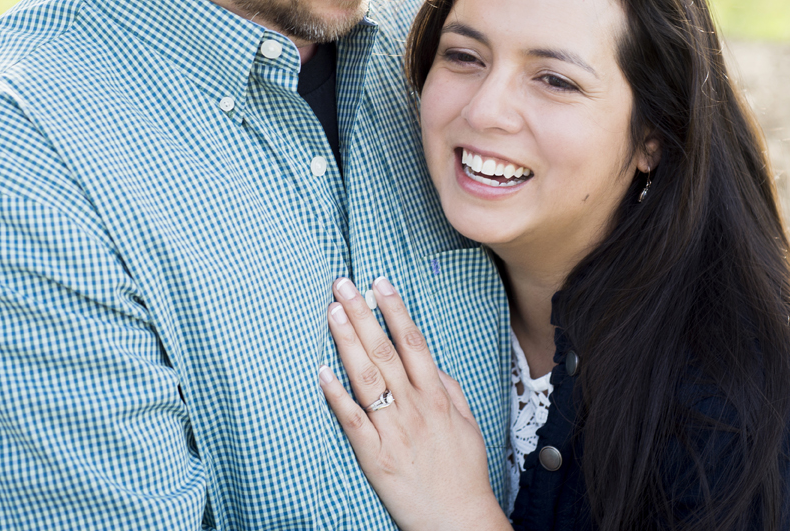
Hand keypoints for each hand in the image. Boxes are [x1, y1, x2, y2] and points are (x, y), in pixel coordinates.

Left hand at [318, 277, 510, 530]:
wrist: (458, 520)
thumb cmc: (463, 472)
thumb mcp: (466, 423)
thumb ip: (448, 389)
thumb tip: (430, 363)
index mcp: (437, 397)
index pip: (413, 342)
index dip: (394, 310)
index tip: (379, 283)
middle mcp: (415, 408)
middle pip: (385, 351)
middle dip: (362, 314)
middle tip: (343, 285)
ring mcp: (393, 431)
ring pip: (367, 377)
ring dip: (348, 341)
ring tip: (333, 312)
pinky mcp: (374, 456)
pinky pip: (352, 420)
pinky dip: (336, 395)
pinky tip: (322, 371)